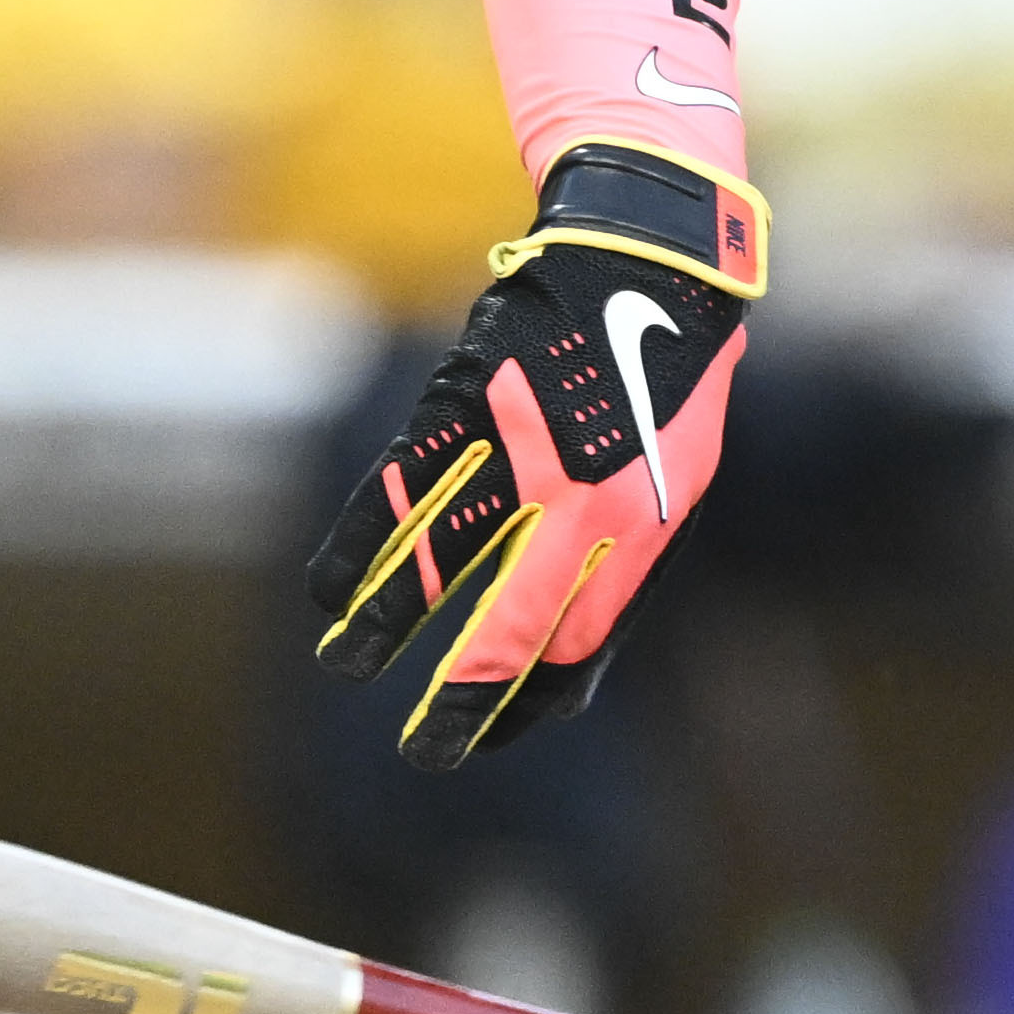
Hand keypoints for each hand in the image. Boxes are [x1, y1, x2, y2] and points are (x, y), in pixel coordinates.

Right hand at [311, 145, 769, 765]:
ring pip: (437, 556)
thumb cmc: (671, 378)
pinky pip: (402, 487)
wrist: (649, 260)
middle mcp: (582, 500)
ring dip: (386, 619)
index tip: (492, 738)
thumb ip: (631, 563)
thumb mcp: (684, 478)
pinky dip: (359, 541)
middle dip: (464, 698)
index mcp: (641, 528)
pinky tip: (329, 589)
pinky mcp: (468, 401)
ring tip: (346, 664)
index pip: (578, 646)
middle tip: (425, 753)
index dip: (530, 701)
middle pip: (512, 623)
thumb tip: (576, 657)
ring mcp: (519, 449)